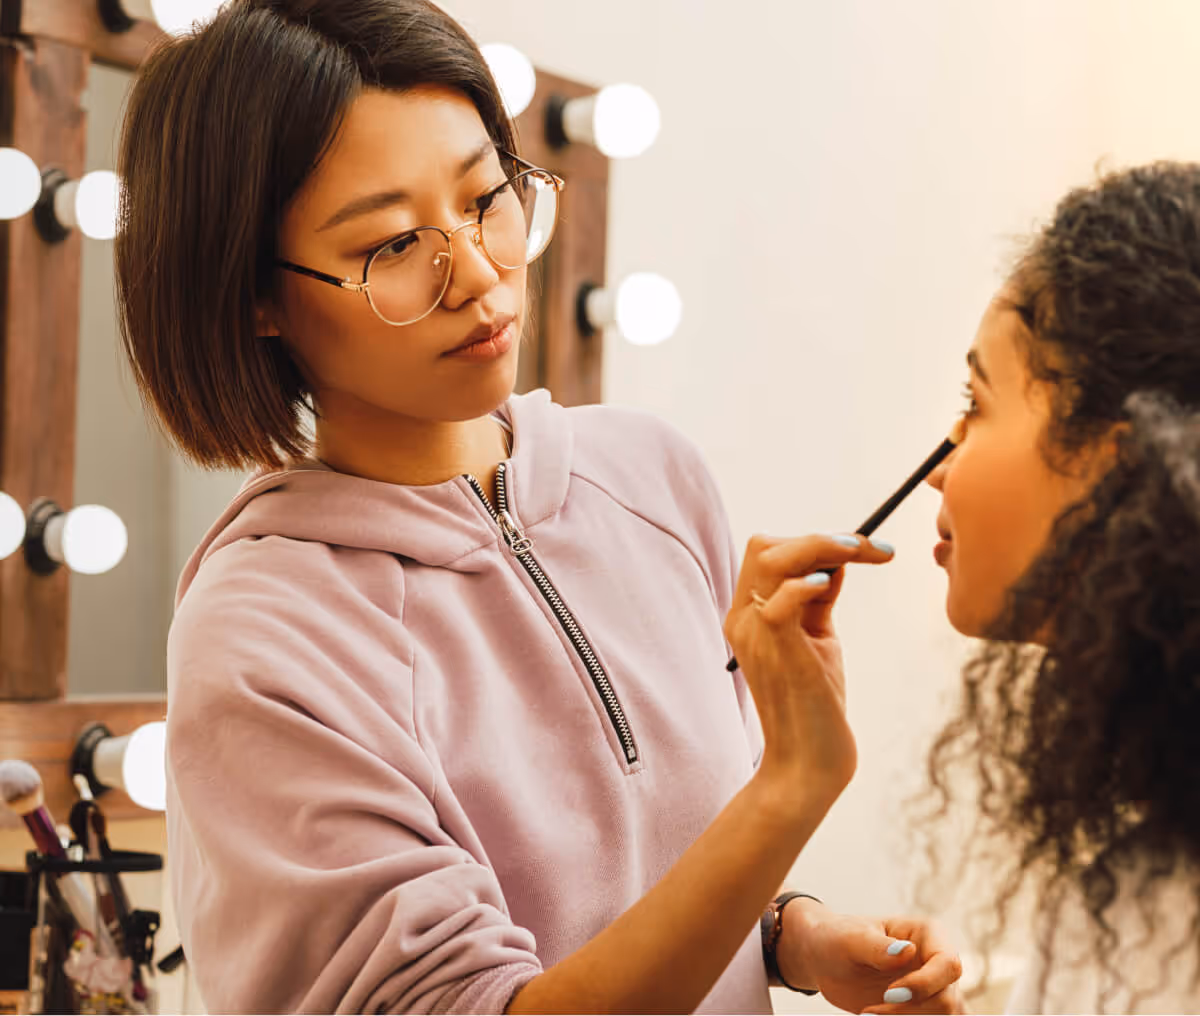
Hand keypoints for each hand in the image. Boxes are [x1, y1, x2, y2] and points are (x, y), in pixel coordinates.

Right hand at [724, 534, 893, 794]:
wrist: (808, 766)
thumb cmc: (816, 706)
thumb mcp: (818, 638)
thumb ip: (818, 599)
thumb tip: (835, 561)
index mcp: (750, 615)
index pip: (770, 553)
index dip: (816, 541)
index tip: (867, 549)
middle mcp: (743, 619)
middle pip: (765, 545)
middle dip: (818, 536)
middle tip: (866, 548)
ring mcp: (753, 633)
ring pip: (771, 560)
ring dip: (819, 546)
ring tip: (856, 550)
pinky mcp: (774, 650)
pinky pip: (778, 601)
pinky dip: (804, 584)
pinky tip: (829, 584)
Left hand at [780, 900, 964, 1013]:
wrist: (825, 959)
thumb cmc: (838, 939)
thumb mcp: (850, 939)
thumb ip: (877, 947)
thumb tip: (908, 951)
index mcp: (928, 934)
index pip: (948, 964)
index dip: (924, 984)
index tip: (889, 994)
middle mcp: (937, 962)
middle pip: (947, 999)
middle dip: (911, 1011)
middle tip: (869, 1012)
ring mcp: (933, 988)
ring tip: (868, 1014)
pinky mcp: (923, 1009)